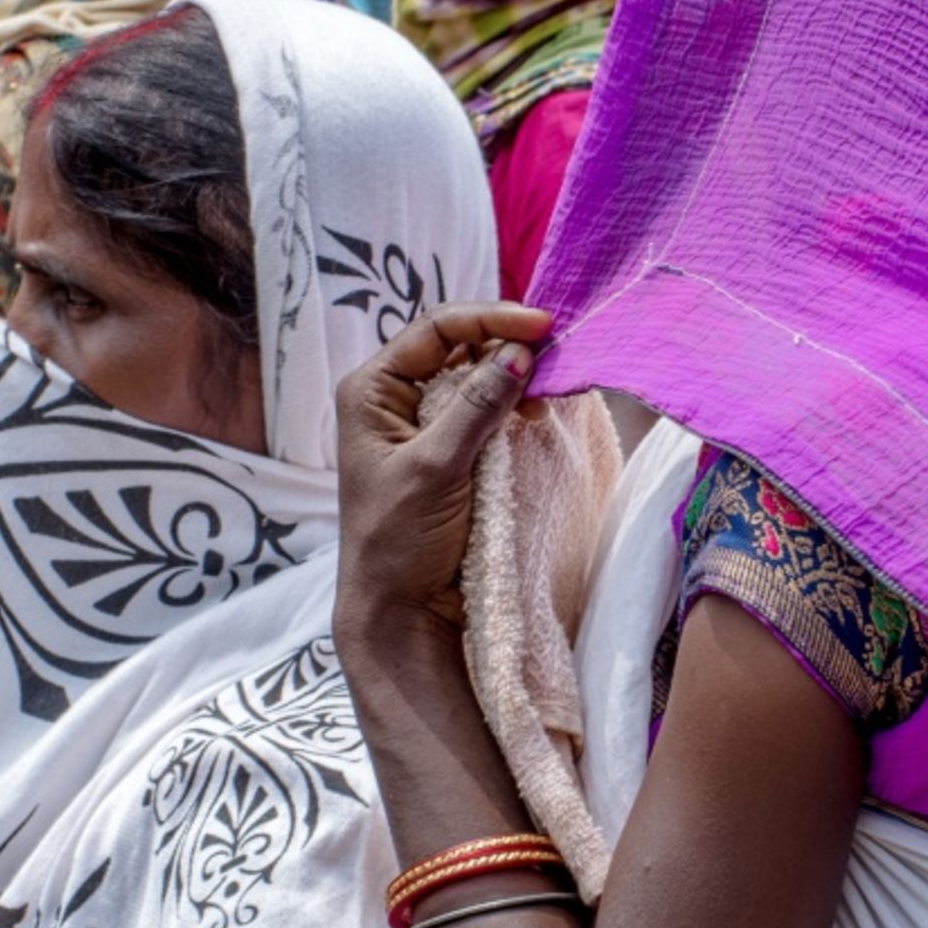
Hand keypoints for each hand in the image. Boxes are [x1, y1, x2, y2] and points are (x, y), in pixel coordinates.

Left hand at [333, 305, 550, 650]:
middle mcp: (395, 397)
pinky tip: (534, 415)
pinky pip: (488, 411)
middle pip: (460, 347)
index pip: (436, 330)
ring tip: (546, 392)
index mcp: (372, 389)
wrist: (400, 607)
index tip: (542, 326)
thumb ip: (477, 408)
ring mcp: (424, 422)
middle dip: (507, 346)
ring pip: (479, 377)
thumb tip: (519, 354)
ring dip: (515, 378)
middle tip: (554, 355)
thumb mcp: (436, 468)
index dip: (490, 320)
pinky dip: (514, 407)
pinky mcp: (452, 449)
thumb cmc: (398, 539)